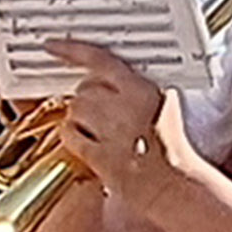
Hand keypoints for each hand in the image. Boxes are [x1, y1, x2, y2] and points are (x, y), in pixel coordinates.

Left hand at [46, 44, 210, 210]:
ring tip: (100, 130)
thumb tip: (114, 78)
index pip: (99, 59)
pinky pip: (70, 136)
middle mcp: (125, 107)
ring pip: (74, 109)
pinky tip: (89, 144)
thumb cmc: (175, 149)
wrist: (178, 185)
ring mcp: (111, 132)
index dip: (72, 50)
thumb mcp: (165, 104)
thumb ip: (138, 88)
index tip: (54, 46)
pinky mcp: (100, 156)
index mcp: (143, 89)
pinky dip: (73, 137)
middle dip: (88, 97)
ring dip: (80, 117)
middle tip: (103, 112)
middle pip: (85, 88)